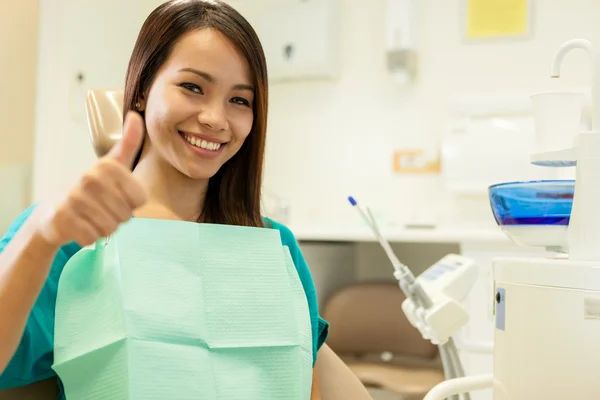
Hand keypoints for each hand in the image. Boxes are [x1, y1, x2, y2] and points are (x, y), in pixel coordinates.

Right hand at [37, 111, 147, 246]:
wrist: (53, 212)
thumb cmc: (91, 188)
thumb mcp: (111, 163)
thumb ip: (128, 143)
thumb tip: (136, 116)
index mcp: (107, 166)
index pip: (140, 199)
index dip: (132, 204)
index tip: (118, 196)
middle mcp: (89, 178)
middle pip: (126, 215)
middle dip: (118, 218)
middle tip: (102, 209)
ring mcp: (74, 197)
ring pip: (110, 228)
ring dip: (104, 228)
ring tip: (92, 217)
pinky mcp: (62, 217)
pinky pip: (93, 237)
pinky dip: (89, 237)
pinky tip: (80, 226)